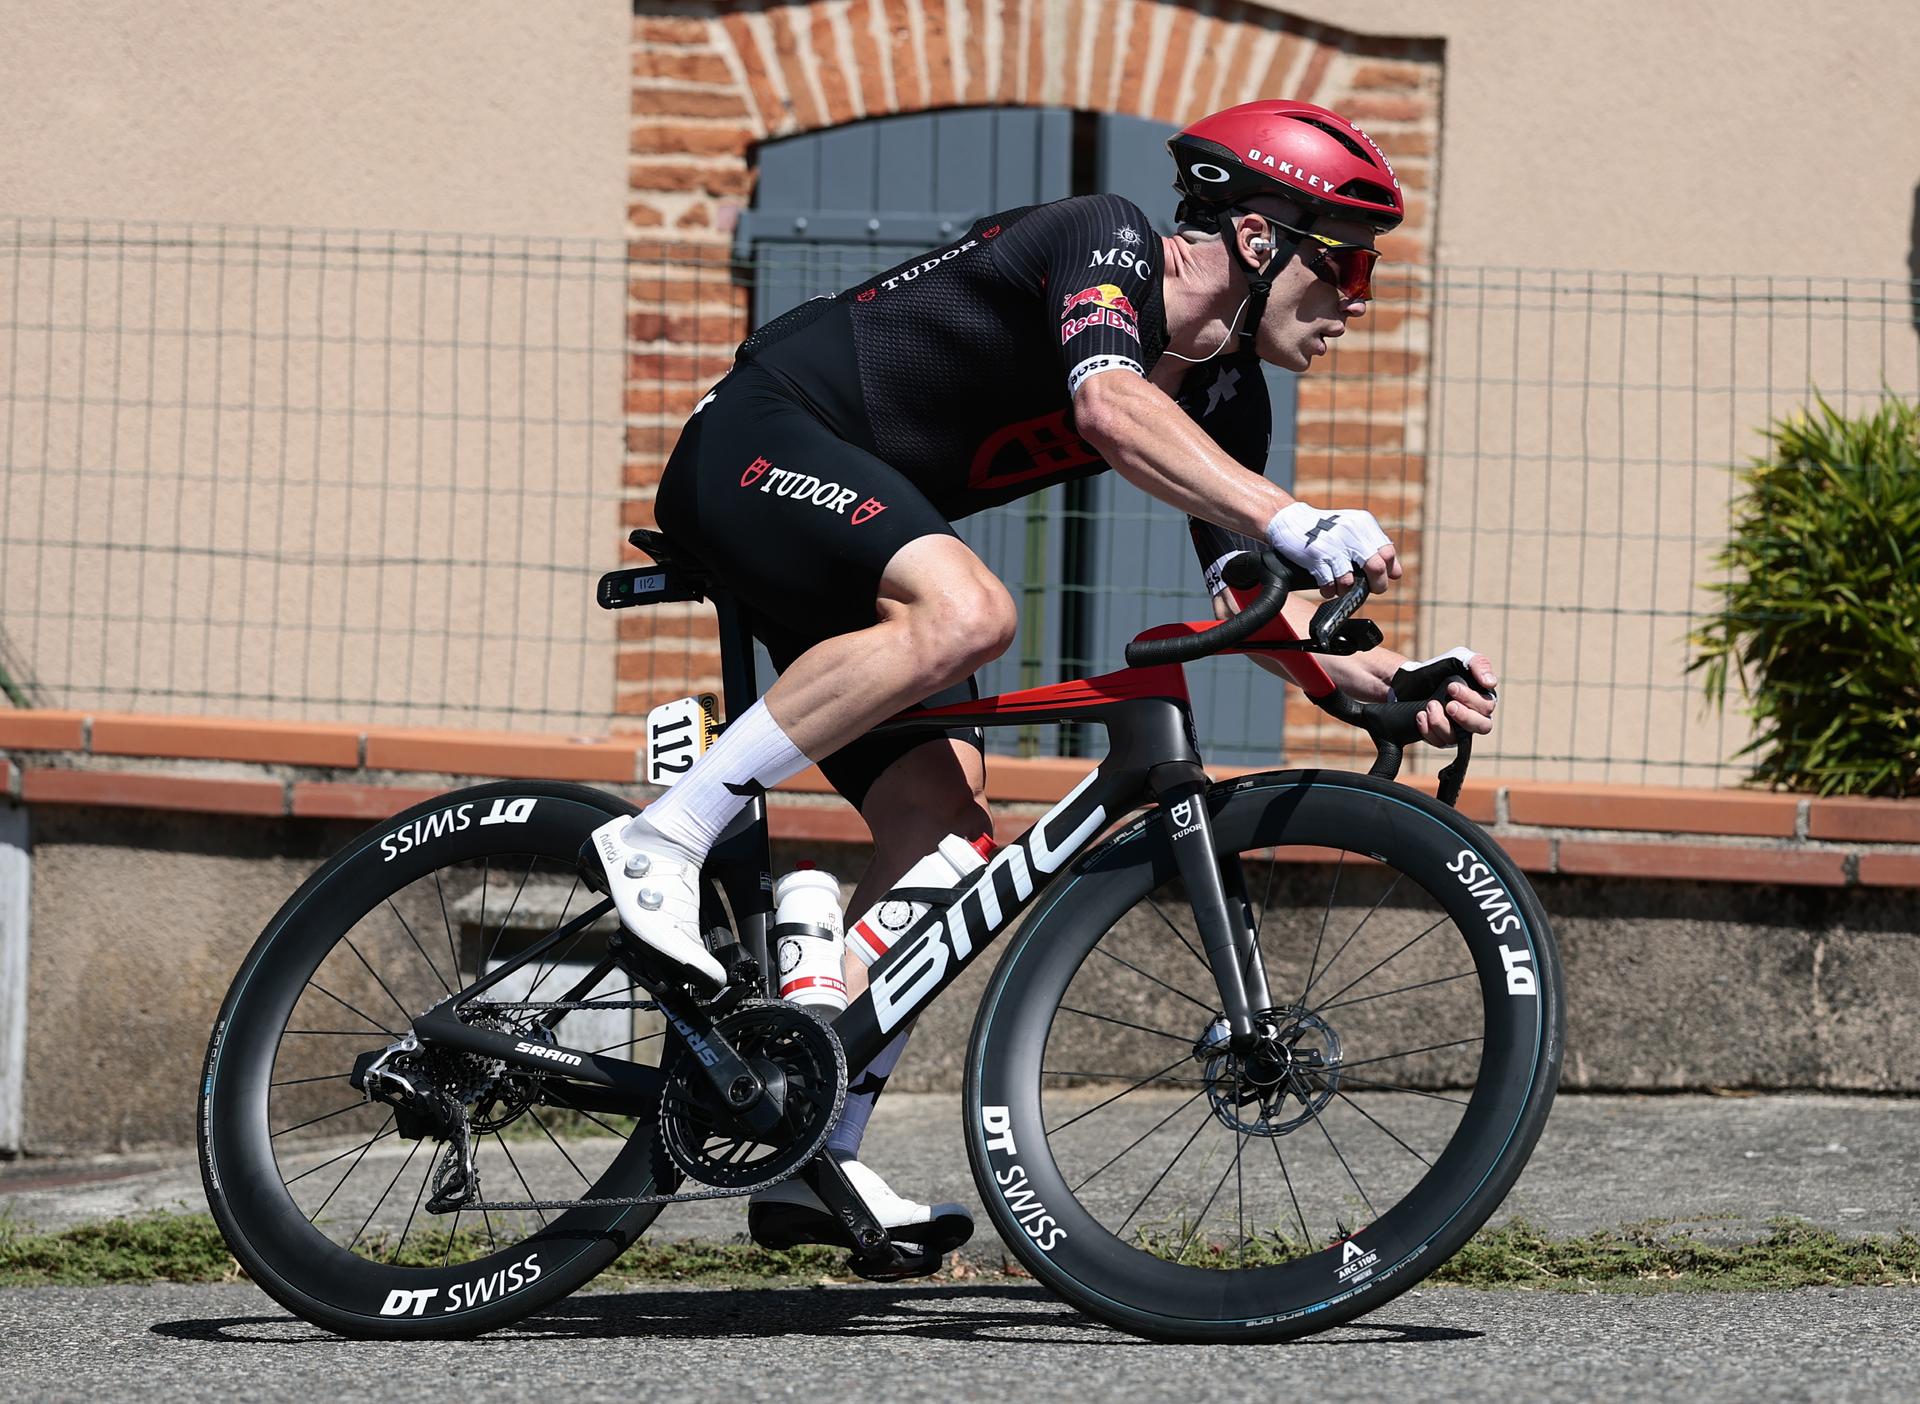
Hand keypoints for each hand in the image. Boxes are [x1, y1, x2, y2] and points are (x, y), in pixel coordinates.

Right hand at [1265, 501, 1402, 595]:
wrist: (1290, 520)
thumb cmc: (1324, 528)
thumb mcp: (1353, 528)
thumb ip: (1374, 547)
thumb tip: (1397, 574)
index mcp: (1363, 524)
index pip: (1388, 553)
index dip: (1388, 571)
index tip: (1380, 578)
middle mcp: (1351, 533)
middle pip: (1376, 567)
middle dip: (1376, 585)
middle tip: (1370, 589)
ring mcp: (1333, 545)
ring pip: (1350, 582)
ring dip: (1346, 590)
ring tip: (1340, 586)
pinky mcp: (1316, 557)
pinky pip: (1329, 585)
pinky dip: (1329, 591)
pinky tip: (1326, 586)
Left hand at [1409, 652, 1498, 747]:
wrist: (1411, 680)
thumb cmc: (1440, 669)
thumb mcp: (1459, 658)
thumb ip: (1478, 664)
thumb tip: (1491, 683)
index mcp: (1483, 699)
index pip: (1487, 707)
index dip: (1470, 699)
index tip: (1451, 687)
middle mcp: (1473, 717)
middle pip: (1482, 727)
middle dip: (1464, 716)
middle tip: (1448, 705)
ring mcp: (1457, 730)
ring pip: (1457, 738)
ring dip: (1440, 721)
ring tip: (1429, 705)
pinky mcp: (1440, 738)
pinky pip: (1439, 742)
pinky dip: (1428, 730)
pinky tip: (1420, 715)